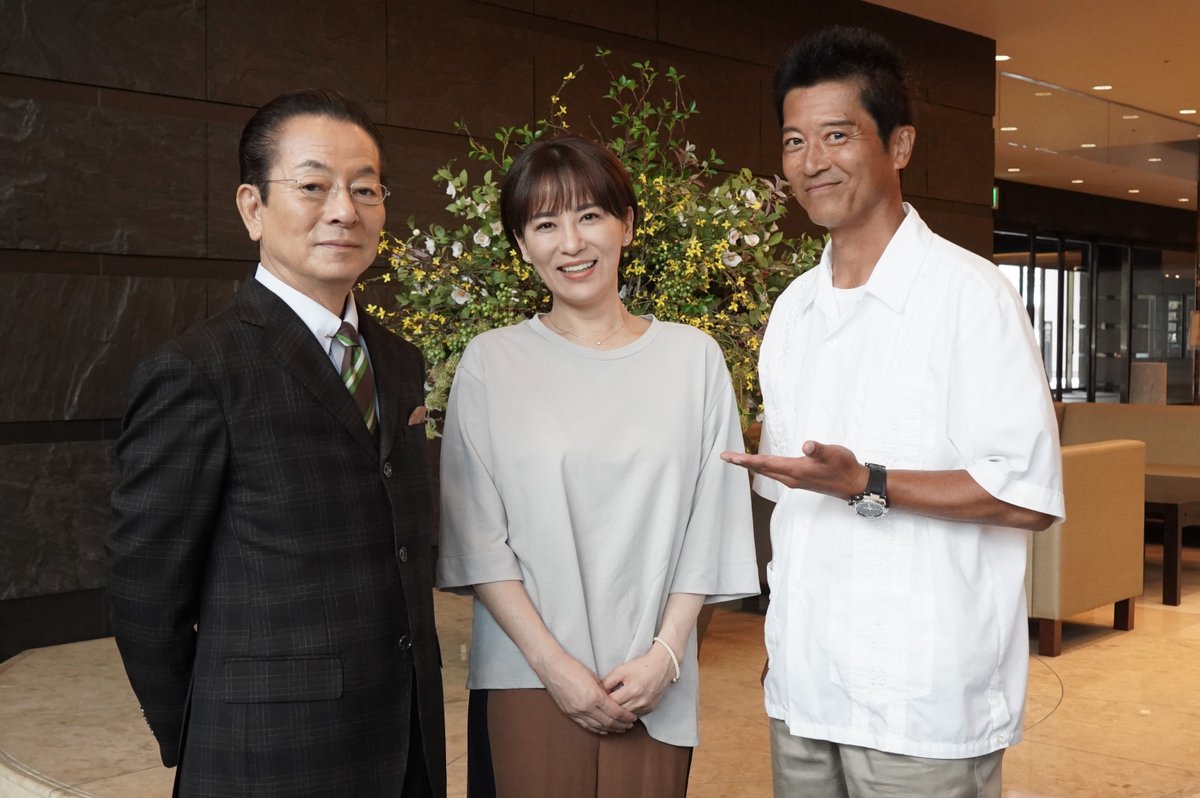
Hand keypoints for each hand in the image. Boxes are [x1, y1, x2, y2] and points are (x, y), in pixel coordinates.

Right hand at [538, 650, 636, 734]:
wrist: (552, 667)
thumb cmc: (573, 667)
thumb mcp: (594, 678)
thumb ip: (604, 692)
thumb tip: (613, 702)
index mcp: (594, 696)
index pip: (616, 712)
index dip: (626, 717)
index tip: (633, 717)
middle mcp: (585, 708)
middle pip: (608, 722)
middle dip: (621, 725)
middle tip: (630, 725)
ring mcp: (576, 712)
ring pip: (598, 727)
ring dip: (611, 729)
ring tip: (620, 729)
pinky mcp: (569, 713)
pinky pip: (586, 725)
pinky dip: (597, 729)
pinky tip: (604, 729)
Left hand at [601, 643, 675, 716]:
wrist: (662, 666)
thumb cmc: (641, 666)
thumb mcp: (621, 669)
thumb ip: (608, 681)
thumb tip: (598, 692)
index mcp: (632, 690)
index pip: (612, 703)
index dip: (603, 701)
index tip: (598, 698)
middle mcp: (640, 701)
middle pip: (618, 712)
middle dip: (609, 708)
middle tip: (602, 704)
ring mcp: (646, 706)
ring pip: (626, 717)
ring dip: (618, 713)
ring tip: (612, 706)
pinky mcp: (650, 709)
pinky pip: (635, 716)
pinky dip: (628, 713)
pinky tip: (623, 707)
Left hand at [721, 440, 867, 498]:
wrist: (855, 485)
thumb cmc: (844, 467)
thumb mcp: (832, 453)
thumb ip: (818, 450)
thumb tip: (807, 445)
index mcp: (794, 470)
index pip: (764, 464)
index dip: (744, 460)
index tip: (728, 457)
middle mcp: (791, 478)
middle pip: (761, 469)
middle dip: (742, 463)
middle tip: (726, 457)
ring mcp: (795, 481)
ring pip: (768, 472)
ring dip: (752, 465)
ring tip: (738, 460)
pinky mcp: (800, 480)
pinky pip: (775, 474)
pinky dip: (764, 468)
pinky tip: (763, 465)